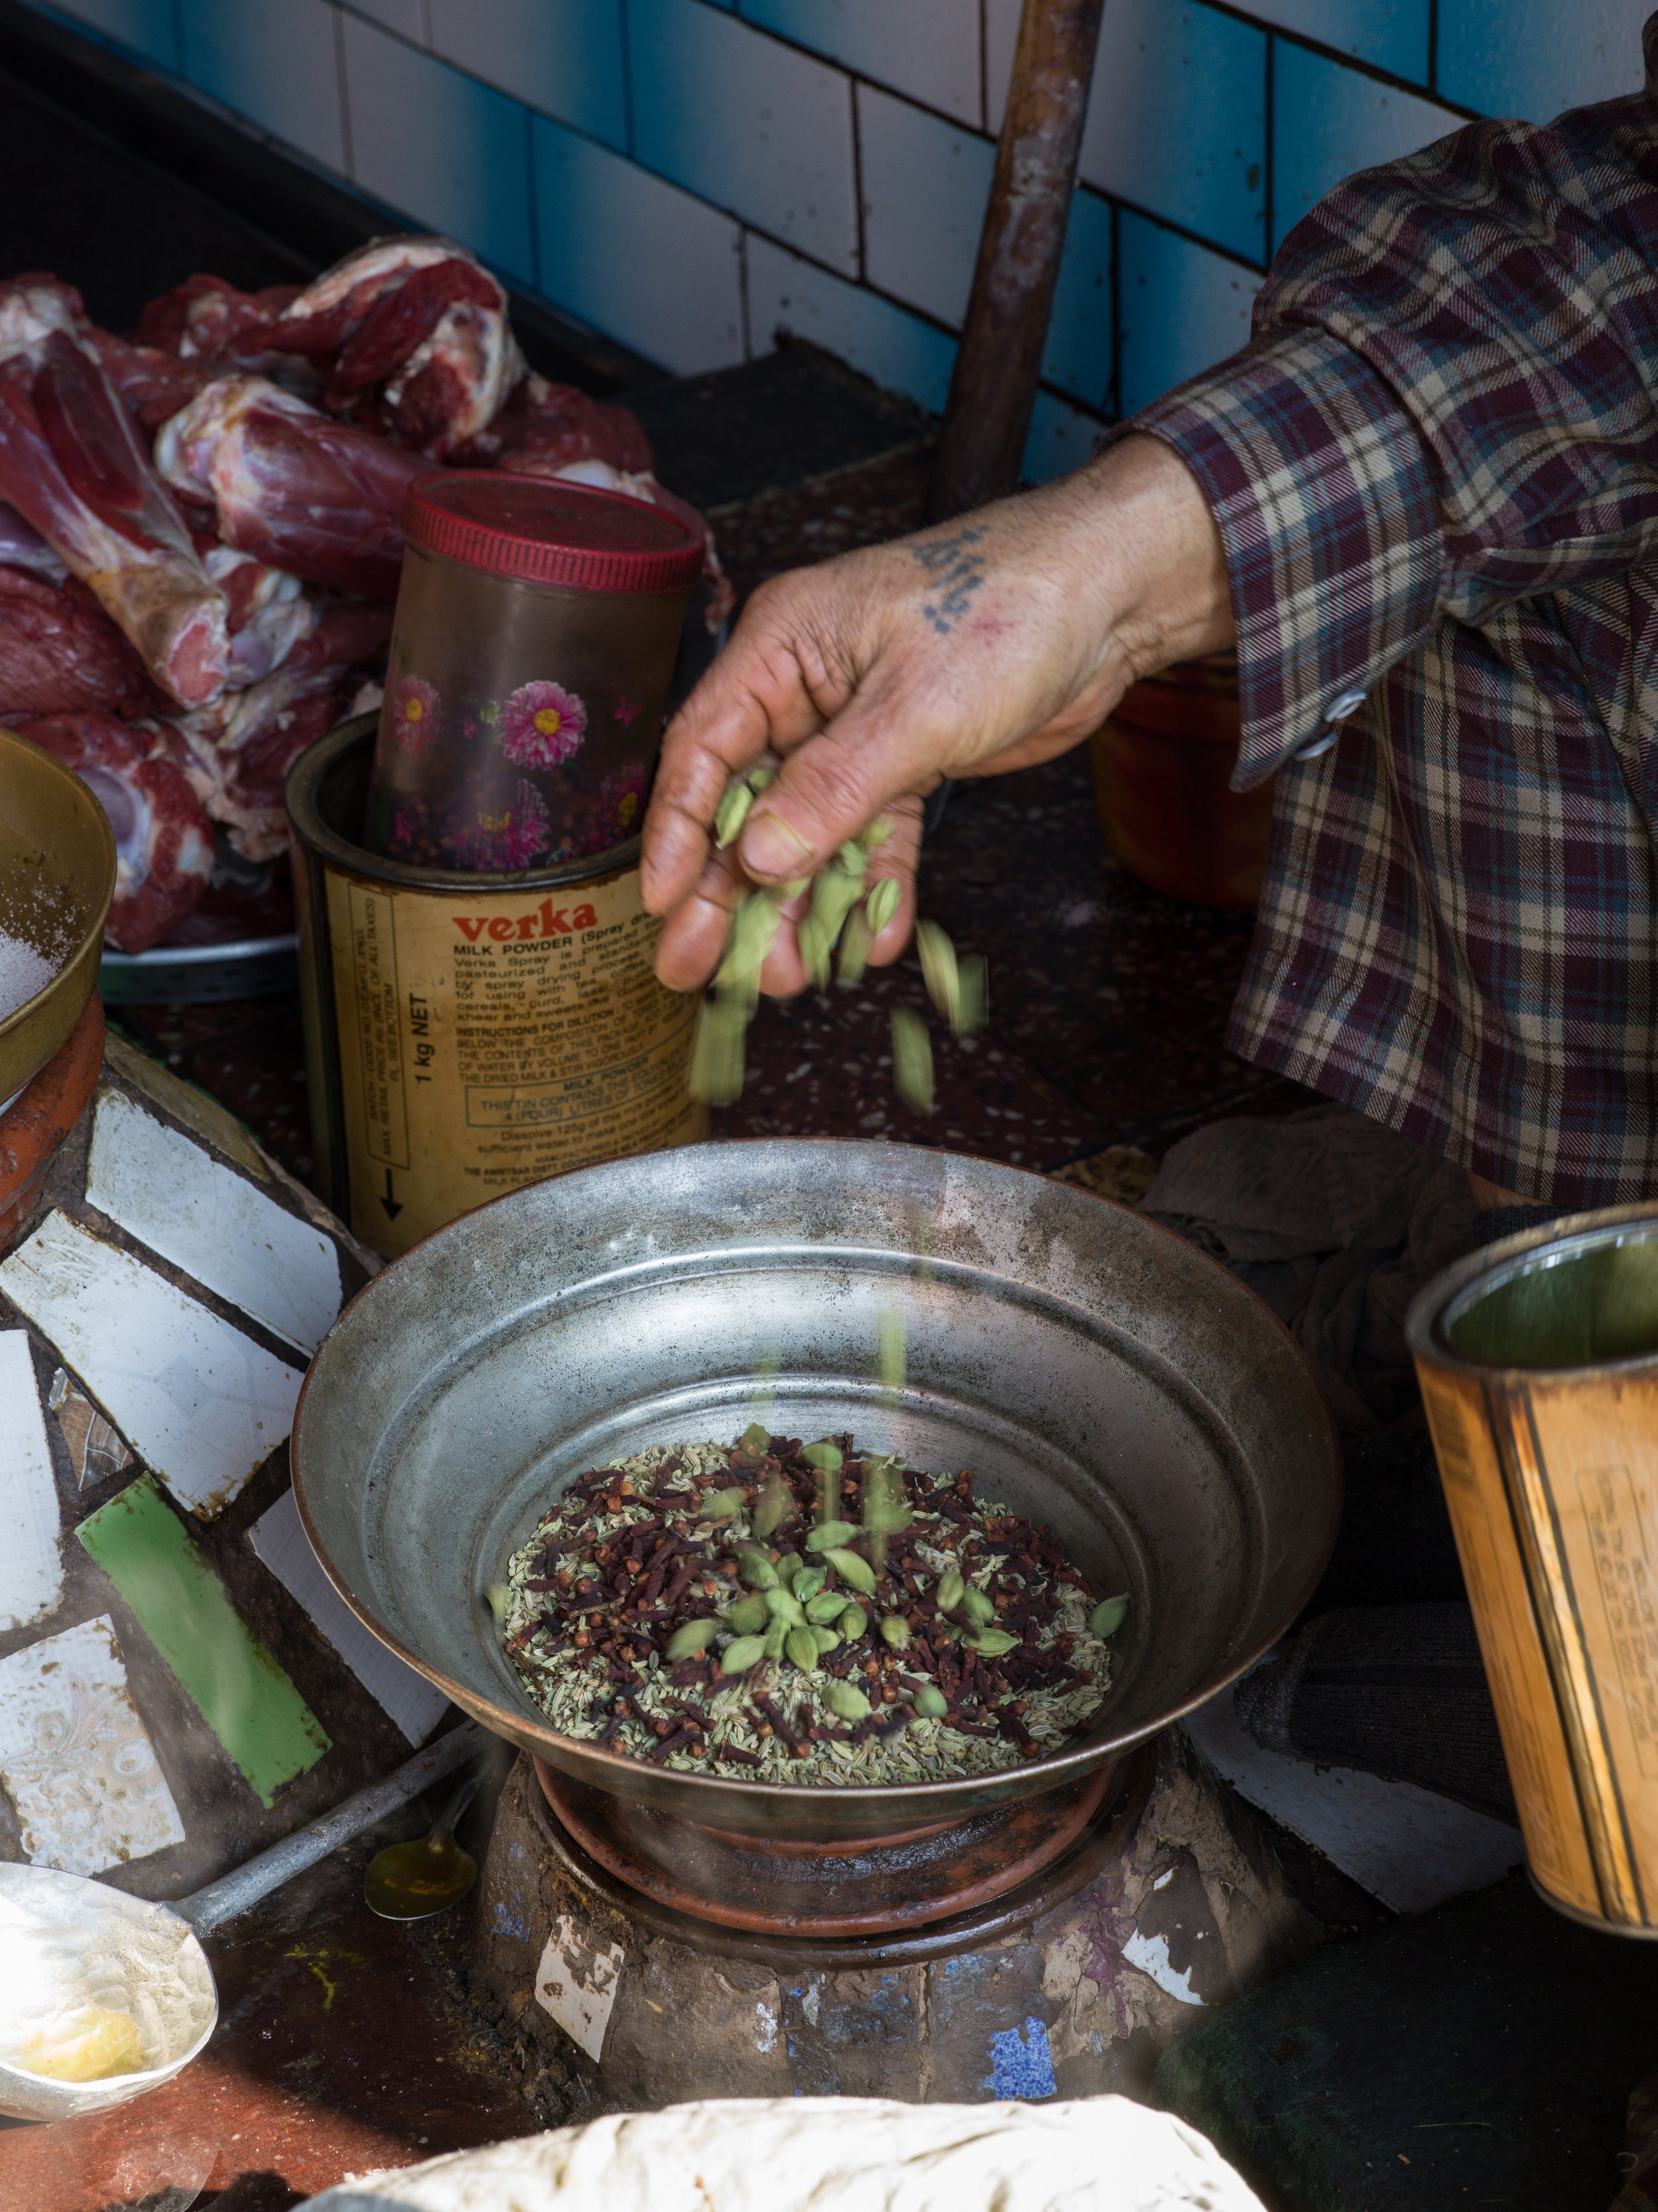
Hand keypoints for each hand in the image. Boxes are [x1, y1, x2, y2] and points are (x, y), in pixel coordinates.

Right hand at [641, 433, 1232, 993]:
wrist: (1112, 593)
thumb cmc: (1012, 606)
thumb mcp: (917, 706)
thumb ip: (833, 786)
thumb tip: (760, 858)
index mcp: (782, 648)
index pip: (702, 749)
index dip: (677, 832)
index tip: (662, 903)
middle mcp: (807, 691)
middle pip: (744, 805)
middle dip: (725, 893)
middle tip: (695, 969)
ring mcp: (855, 730)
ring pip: (807, 834)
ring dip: (798, 907)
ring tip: (783, 978)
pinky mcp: (908, 763)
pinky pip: (874, 838)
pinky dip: (875, 890)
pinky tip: (874, 941)